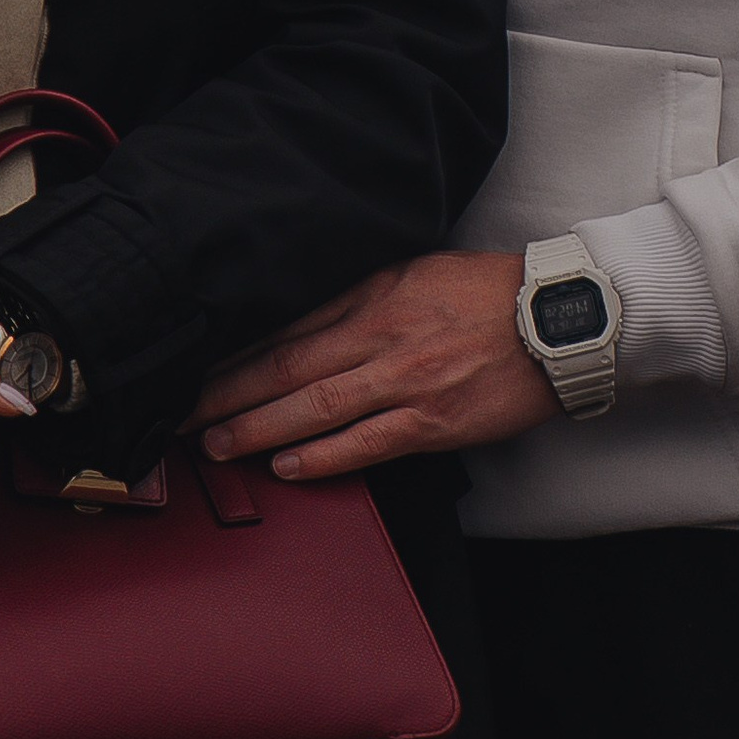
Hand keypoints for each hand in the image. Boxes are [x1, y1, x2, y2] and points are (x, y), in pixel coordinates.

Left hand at [190, 253, 556, 478]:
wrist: (556, 319)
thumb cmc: (486, 292)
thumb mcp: (415, 272)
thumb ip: (361, 298)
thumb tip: (305, 324)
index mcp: (375, 295)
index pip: (290, 327)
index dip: (239, 352)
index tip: (198, 369)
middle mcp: (382, 335)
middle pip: (288, 366)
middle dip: (229, 392)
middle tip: (182, 414)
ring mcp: (406, 380)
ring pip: (316, 406)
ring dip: (259, 428)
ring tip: (217, 444)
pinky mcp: (433, 420)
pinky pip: (366, 443)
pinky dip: (321, 456)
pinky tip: (286, 466)